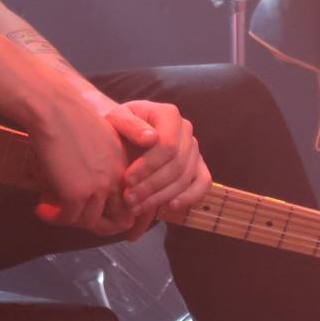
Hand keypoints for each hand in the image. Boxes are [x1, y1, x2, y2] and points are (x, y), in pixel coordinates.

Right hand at [26, 86, 137, 236]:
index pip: (132, 201)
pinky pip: (67, 219)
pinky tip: (41, 206)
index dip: (113, 211)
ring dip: (69, 220)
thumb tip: (89, 184)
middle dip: (99, 226)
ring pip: (90, 223)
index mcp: (126, 164)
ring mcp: (99, 188)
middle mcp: (118, 178)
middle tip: (75, 217)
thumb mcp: (101, 139)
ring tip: (50, 206)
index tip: (89, 207)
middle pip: (121, 220)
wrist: (53, 108)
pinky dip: (52, 217)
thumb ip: (104, 162)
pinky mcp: (77, 194)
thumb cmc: (70, 116)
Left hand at [105, 101, 212, 240]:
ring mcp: (194, 147)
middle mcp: (186, 129)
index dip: (148, 166)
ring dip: (161, 195)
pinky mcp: (197, 164)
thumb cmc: (119, 125)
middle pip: (177, 164)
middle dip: (152, 185)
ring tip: (138, 206)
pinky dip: (189, 196)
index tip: (128, 180)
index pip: (167, 145)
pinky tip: (169, 205)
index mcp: (169, 114)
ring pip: (186, 177)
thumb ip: (130, 126)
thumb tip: (151, 138)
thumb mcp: (116, 119)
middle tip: (129, 198)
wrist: (126, 132)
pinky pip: (203, 182)